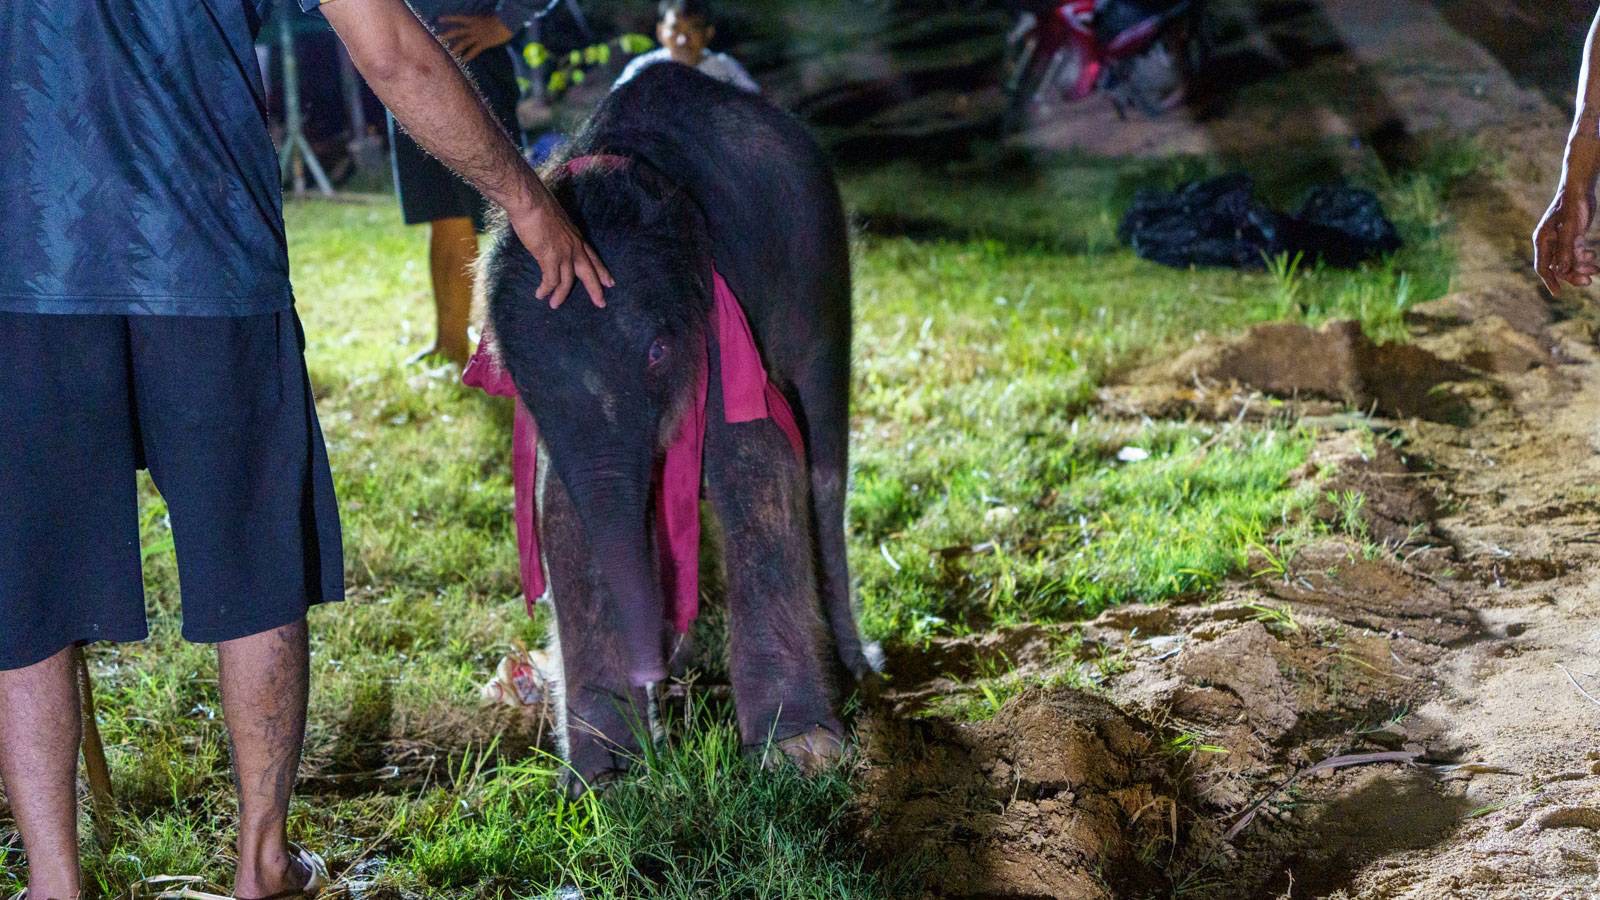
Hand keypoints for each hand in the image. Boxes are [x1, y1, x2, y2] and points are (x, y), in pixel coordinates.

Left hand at [437, 14, 512, 61]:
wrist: (506, 23)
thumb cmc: (499, 18)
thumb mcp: (487, 16)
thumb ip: (480, 21)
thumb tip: (477, 22)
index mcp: (473, 19)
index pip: (458, 18)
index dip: (448, 19)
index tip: (439, 20)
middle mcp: (473, 28)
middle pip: (457, 32)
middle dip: (447, 36)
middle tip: (438, 39)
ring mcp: (477, 36)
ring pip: (463, 43)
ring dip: (455, 49)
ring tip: (448, 54)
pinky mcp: (484, 44)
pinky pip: (474, 51)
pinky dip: (468, 56)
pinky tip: (463, 61)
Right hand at [507, 191, 613, 307]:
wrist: (530, 201)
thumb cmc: (538, 207)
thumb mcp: (556, 222)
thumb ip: (558, 235)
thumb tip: (552, 241)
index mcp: (576, 237)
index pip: (593, 257)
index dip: (601, 271)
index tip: (610, 283)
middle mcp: (574, 247)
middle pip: (589, 273)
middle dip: (595, 290)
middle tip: (601, 303)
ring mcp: (563, 253)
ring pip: (567, 282)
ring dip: (560, 295)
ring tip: (554, 305)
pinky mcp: (549, 257)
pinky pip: (550, 280)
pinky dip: (545, 289)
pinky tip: (540, 294)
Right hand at [1533, 187, 1598, 292]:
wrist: (1579, 188)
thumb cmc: (1572, 206)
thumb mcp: (1571, 229)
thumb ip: (1565, 250)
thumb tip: (1561, 271)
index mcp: (1543, 240)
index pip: (1543, 266)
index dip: (1550, 281)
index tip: (1558, 293)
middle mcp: (1548, 242)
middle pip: (1558, 266)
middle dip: (1572, 274)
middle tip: (1588, 282)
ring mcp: (1559, 239)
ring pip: (1568, 260)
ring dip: (1581, 266)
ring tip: (1596, 269)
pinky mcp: (1569, 235)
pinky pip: (1574, 252)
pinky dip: (1584, 257)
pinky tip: (1593, 256)